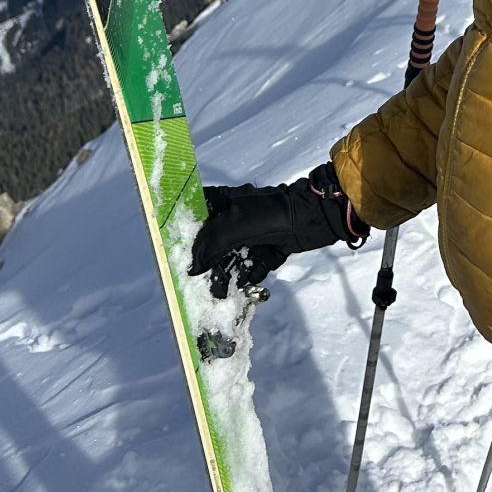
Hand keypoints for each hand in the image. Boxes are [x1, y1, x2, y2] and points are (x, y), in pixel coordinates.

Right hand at [187, 163, 369, 298]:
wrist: (314, 218)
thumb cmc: (272, 215)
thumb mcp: (236, 226)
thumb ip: (211, 244)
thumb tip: (193, 266)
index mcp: (227, 201)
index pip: (199, 210)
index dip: (187, 228)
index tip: (176, 250)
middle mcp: (237, 216)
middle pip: (214, 240)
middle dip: (207, 260)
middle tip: (199, 279)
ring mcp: (254, 232)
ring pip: (233, 255)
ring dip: (227, 272)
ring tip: (220, 289)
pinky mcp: (269, 248)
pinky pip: (253, 264)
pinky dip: (250, 273)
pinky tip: (247, 281)